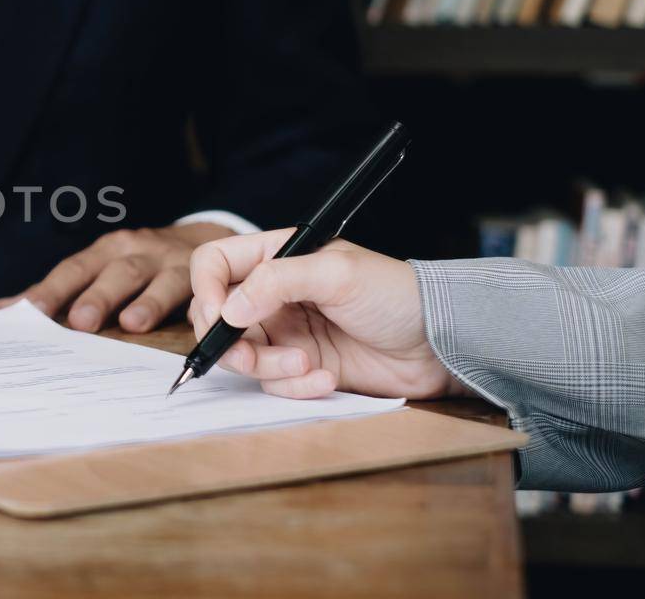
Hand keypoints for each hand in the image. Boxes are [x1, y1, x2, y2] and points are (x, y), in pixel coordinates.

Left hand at [0, 223, 233, 331]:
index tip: (28, 311)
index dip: (52, 290)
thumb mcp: (99, 268)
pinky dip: (195, 307)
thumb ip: (57, 289)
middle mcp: (138, 252)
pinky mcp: (202, 279)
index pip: (74, 269)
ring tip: (132, 324)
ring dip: (146, 302)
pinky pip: (199, 293)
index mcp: (107, 251)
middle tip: (79, 322)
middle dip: (97, 296)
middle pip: (115, 272)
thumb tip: (2, 307)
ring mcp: (172, 264)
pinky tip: (190, 322)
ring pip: (159, 281)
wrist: (203, 240)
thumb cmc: (137, 263)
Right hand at [186, 229, 467, 399]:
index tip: (219, 315)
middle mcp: (273, 295)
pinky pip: (273, 383)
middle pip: (217, 317)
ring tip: (305, 365)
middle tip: (250, 352)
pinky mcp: (300, 366)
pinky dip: (293, 386)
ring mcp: (285, 332)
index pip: (215, 264)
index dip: (205, 289)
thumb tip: (228, 308)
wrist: (439, 343)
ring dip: (268, 367)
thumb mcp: (336, 274)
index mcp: (276, 258)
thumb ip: (276, 282)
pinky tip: (326, 377)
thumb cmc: (396, 295)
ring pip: (242, 355)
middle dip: (230, 340)